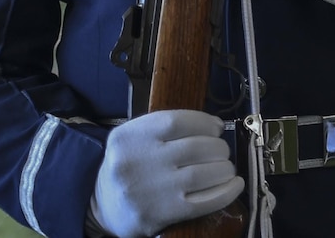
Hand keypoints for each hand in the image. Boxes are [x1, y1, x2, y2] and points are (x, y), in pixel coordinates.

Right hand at [90, 111, 243, 237]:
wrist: (100, 208)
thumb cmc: (129, 167)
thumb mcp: (134, 139)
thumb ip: (168, 127)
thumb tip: (216, 126)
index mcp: (128, 138)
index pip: (178, 121)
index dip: (205, 122)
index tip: (216, 128)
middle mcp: (136, 163)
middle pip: (196, 147)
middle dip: (218, 148)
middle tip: (220, 152)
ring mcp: (148, 191)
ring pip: (204, 173)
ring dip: (224, 168)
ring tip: (224, 168)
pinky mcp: (160, 214)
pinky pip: (205, 201)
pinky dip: (226, 192)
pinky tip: (233, 185)